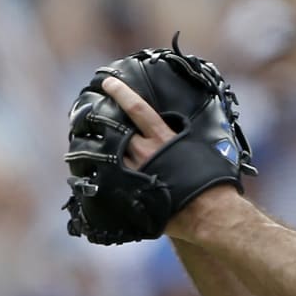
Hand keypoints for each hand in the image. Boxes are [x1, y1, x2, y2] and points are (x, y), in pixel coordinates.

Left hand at [102, 75, 238, 240]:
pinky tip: (90, 172)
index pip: (136, 107)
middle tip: (87, 112)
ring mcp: (135, 173)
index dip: (120, 92)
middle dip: (99, 117)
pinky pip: (111, 179)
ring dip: (95, 146)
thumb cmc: (211, 180)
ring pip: (108, 154)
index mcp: (162, 137)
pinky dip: (102, 173)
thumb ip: (184, 137)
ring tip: (84, 140)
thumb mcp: (200, 148)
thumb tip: (181, 130)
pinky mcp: (132, 192)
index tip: (108, 82)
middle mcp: (145, 152)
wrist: (208, 212)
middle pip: (114, 128)